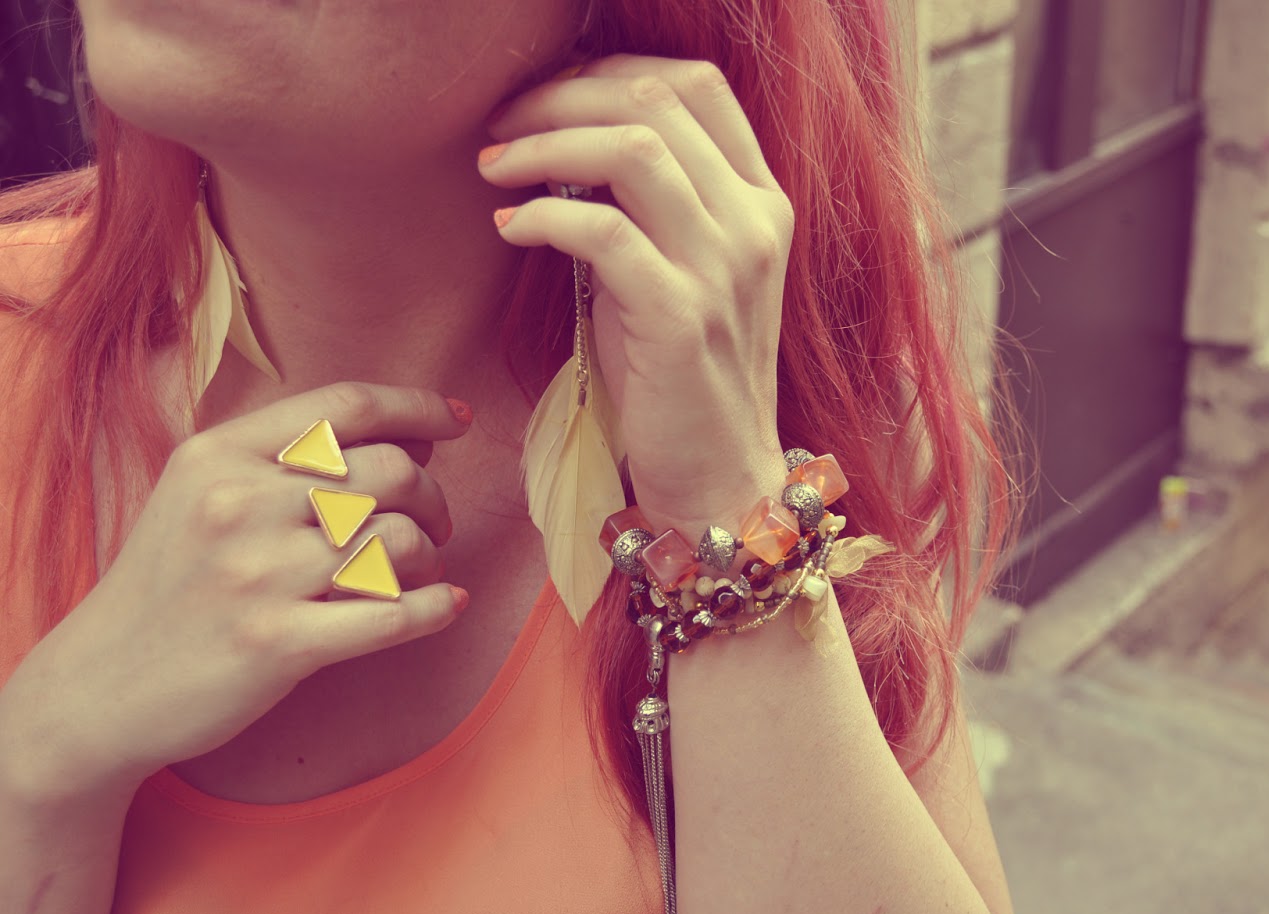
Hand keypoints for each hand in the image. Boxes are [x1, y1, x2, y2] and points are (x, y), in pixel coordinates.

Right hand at [5, 383, 469, 793]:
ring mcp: (258, 575)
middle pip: (392, 471)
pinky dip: (436, 608)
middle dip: (431, 497)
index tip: (457, 420)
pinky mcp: (278, 643)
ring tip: (418, 573)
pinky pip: (395, 614)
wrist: (102, 686)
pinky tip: (446, 606)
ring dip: (431, 557)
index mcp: (219, 454)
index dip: (419, 406)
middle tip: (431, 526)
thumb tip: (412, 436)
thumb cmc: (174, 583)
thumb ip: (287, 459)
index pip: (346, 407)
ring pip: (400, 540)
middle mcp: (237, 504)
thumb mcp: (200, 494)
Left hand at [481, 55, 793, 530]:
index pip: (697, 85)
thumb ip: (652, 204)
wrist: (719, 475)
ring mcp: (725, 269)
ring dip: (544, 143)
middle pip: (654, 103)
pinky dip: (542, 215)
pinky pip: (602, 229)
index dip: (610, 71)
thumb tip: (566, 138)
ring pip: (631, 149)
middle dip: (560, 96)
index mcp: (762, 203)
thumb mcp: (682, 272)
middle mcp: (754, 224)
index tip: (549, 93)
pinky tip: (510, 227)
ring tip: (494, 166)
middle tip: (501, 123)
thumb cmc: (682, 374)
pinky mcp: (681, 318)